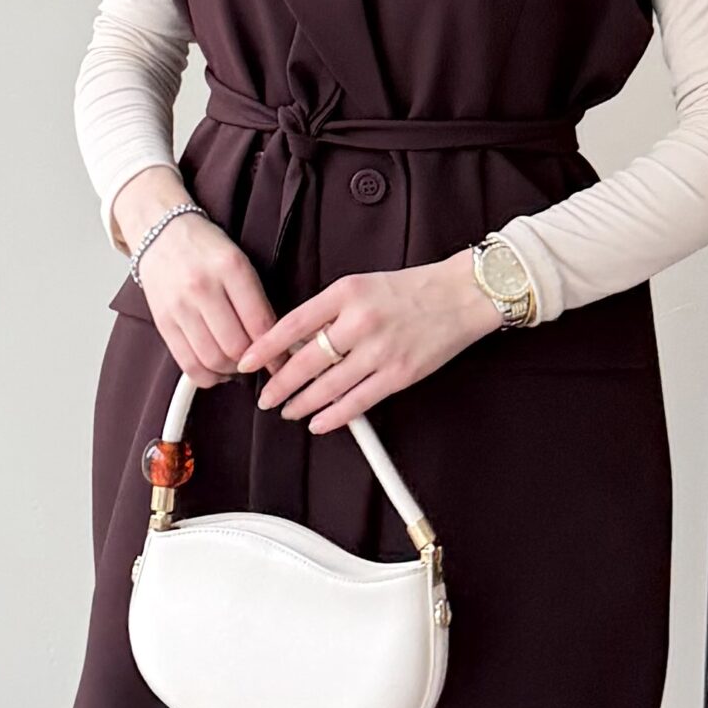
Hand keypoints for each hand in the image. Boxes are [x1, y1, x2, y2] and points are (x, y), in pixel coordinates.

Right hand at [134, 211, 278, 390]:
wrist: (161, 233)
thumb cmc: (206, 249)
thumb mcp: (240, 262)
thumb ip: (258, 300)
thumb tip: (281, 344)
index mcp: (231, 267)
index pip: (260, 323)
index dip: (276, 351)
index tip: (283, 361)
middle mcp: (203, 287)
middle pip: (236, 347)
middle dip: (253, 362)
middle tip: (260, 361)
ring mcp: (179, 306)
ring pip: (212, 359)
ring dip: (231, 371)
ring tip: (239, 364)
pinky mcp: (162, 322)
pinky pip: (188, 364)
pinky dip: (208, 376)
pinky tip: (217, 369)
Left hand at [234, 251, 503, 431]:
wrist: (459, 295)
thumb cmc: (409, 290)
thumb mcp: (360, 286)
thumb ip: (327, 311)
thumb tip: (293, 342)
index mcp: (346, 293)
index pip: (293, 324)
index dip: (265, 347)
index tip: (247, 361)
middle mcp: (361, 321)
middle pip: (306, 362)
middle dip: (280, 385)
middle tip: (266, 397)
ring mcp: (381, 350)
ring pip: (328, 387)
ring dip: (302, 403)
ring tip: (288, 410)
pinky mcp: (399, 374)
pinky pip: (358, 402)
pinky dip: (334, 416)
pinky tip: (318, 421)